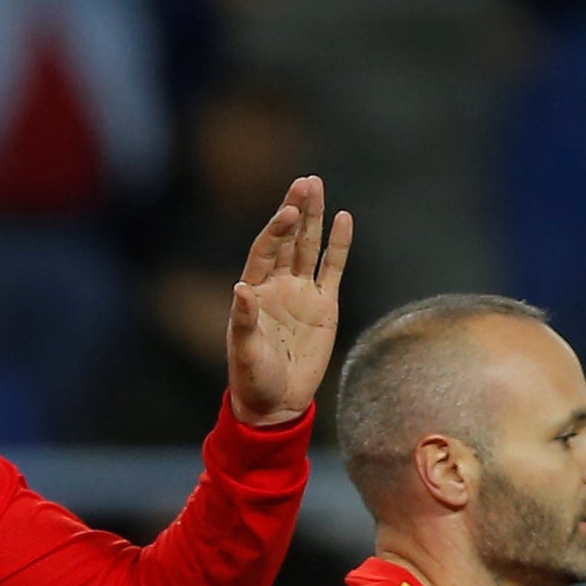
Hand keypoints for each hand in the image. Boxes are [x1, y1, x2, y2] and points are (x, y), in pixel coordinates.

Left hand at [226, 176, 352, 425]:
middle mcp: (278, 285)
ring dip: (314, 218)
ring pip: (309, 247)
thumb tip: (241, 289)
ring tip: (317, 186)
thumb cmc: (253, 378)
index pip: (266, 250)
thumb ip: (243, 320)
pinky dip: (338, 246)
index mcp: (254, 290)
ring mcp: (302, 293)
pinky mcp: (325, 306)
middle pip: (288, 240)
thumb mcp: (244, 352)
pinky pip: (333, 269)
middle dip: (296, 211)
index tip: (289, 211)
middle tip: (306, 182)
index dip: (277, 229)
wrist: (277, 403)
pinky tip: (344, 219)